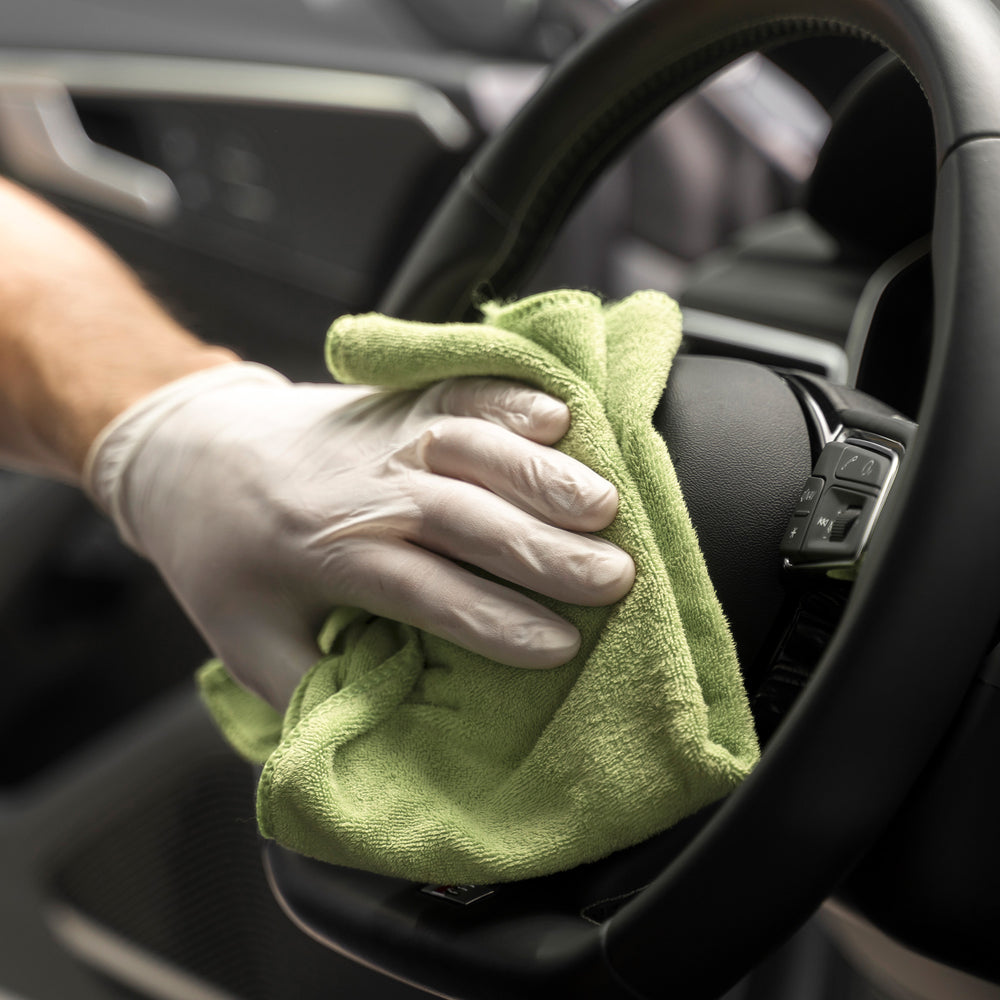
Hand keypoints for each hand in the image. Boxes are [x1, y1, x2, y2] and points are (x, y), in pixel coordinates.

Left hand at [87, 364, 634, 708]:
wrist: (188, 452)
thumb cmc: (222, 555)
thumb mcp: (244, 641)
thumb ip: (308, 694)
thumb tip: (378, 735)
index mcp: (325, 554)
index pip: (424, 590)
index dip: (494, 621)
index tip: (561, 647)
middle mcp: (360, 488)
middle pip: (461, 515)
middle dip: (542, 550)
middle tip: (616, 578)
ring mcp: (381, 436)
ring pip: (469, 447)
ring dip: (540, 473)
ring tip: (607, 503)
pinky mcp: (395, 402)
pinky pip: (457, 391)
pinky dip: (509, 397)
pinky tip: (559, 415)